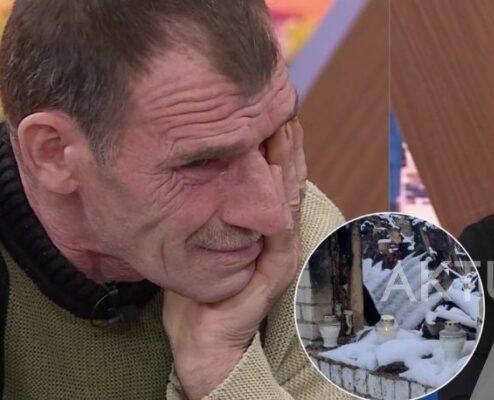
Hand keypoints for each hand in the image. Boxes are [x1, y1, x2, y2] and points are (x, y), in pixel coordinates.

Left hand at [162, 118, 306, 398]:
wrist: (203, 337)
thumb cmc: (198, 293)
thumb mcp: (196, 240)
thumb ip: (200, 211)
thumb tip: (181, 174)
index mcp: (264, 227)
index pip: (275, 178)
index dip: (277, 146)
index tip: (271, 112)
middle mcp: (279, 234)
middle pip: (289, 179)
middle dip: (288, 142)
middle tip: (283, 105)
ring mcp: (282, 249)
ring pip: (290, 194)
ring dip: (289, 159)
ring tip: (286, 125)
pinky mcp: (277, 266)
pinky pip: (281, 222)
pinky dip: (279, 192)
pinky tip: (273, 166)